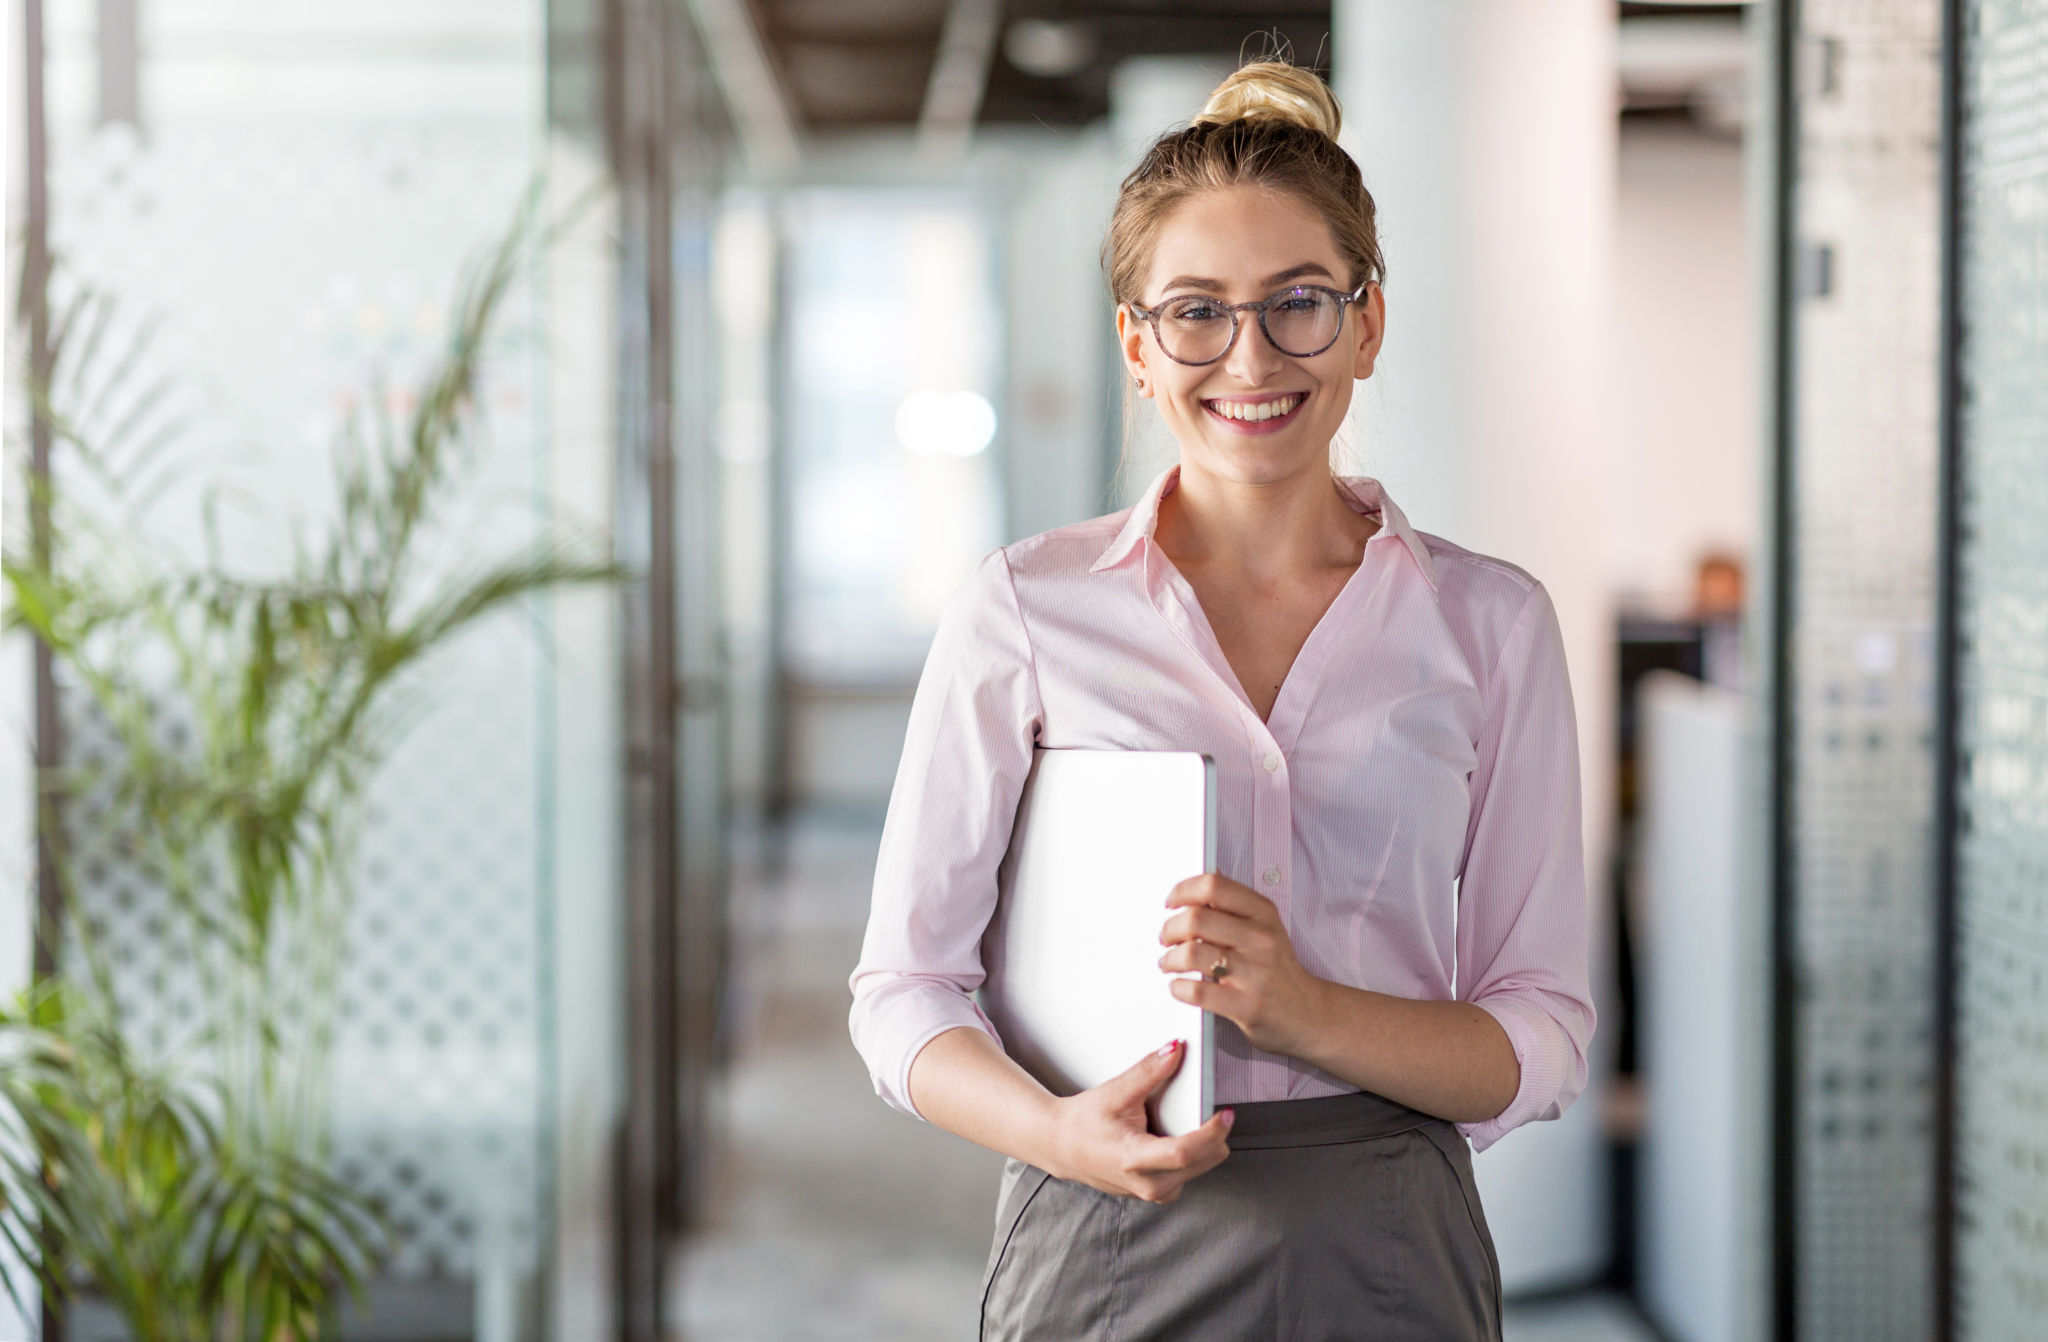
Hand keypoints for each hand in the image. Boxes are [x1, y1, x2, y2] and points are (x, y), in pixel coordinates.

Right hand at [1045, 1040, 1234, 1202]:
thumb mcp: (1115, 1092)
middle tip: (1219, 1111)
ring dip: (1205, 1149)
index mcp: (1133, 1158)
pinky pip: (1186, 1177)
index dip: (1211, 1133)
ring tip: (1197, 1124)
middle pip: (1200, 1163)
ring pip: (1197, 1172)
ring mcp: (1149, 1193)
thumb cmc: (1083, 1122)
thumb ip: (1148, 1071)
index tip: (1226, 1113)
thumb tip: (1175, 1049)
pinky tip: (1180, 1139)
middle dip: (1216, 1137)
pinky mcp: (1153, 1194)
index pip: (1184, 1153)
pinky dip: (1192, 1159)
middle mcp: (1145, 1183)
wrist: (1060, 1146)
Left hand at [1160, 872, 1327, 1056]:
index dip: (1182, 891)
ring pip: (1191, 953)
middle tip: (1166, 938)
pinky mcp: (1245, 1005)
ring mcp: (1254, 973)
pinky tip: (1179, 986)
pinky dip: (1178, 988)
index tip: (1171, 902)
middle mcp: (1260, 939)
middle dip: (1169, 929)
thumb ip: (1234, 905)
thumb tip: (1204, 878)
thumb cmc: (1277, 968)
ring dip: (1169, 959)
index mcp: (1263, 913)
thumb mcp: (1265, 927)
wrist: (1308, 1012)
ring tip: (1168, 964)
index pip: (1213, 886)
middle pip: (1195, 919)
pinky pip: (1197, 991)